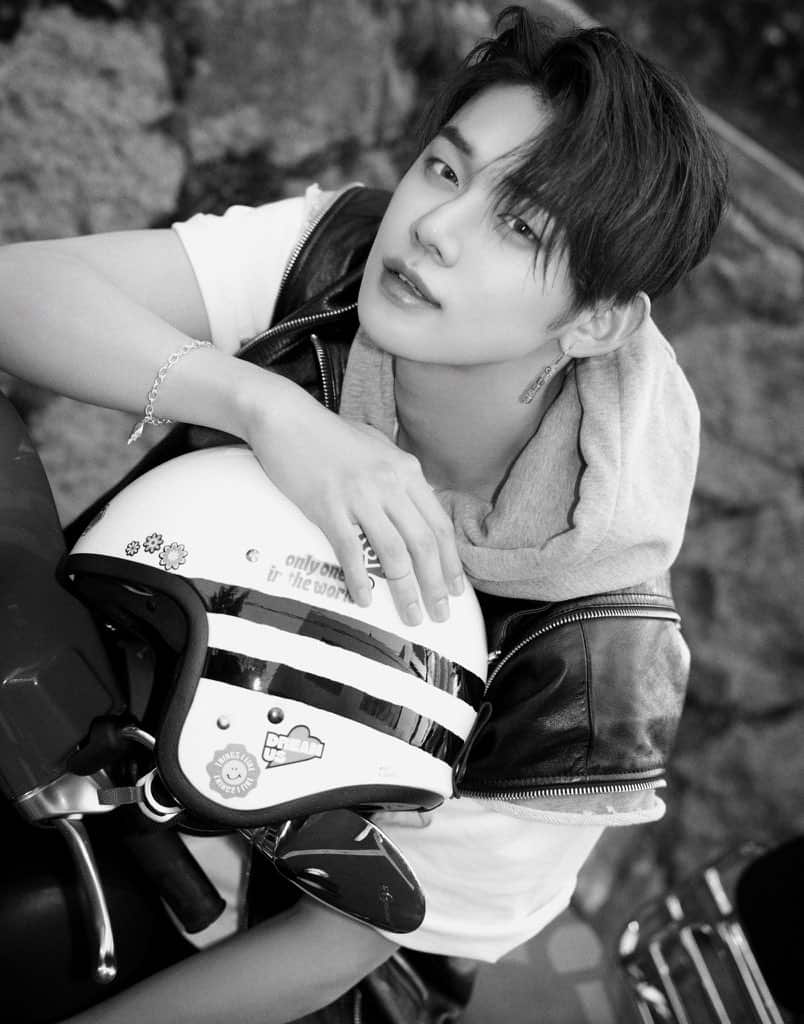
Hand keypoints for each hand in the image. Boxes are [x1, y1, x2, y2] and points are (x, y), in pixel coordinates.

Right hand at [242, 383, 464, 625]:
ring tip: (411, 615)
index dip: (451, 561)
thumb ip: (398, 477)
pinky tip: (364, 598)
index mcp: (406, 471)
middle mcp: (389, 483)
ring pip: (394, 552)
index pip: (439, 524)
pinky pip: (350, 551)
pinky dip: (360, 579)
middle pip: (424, 543)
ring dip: (406, 590)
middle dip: (436, 584)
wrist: (287, 419)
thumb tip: (414, 508)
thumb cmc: (329, 435)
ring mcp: (359, 495)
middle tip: (440, 614)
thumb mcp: (377, 448)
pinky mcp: (328, 506)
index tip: (456, 589)